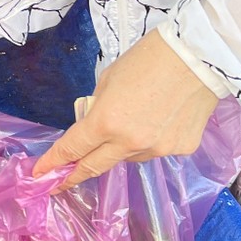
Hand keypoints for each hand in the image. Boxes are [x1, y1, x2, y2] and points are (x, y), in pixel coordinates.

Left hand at [32, 31, 218, 188]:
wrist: (199, 56)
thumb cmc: (149, 58)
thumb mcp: (109, 80)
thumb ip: (98, 108)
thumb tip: (95, 126)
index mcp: (106, 122)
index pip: (73, 148)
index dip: (54, 162)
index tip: (41, 173)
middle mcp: (130, 143)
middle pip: (95, 166)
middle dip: (74, 176)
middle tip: (59, 183)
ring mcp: (158, 150)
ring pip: (128, 158)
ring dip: (119, 148)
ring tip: (132, 121)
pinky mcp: (181, 150)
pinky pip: (155, 151)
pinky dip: (149, 141)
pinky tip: (159, 120)